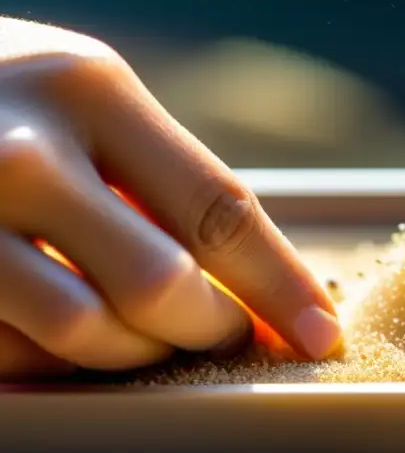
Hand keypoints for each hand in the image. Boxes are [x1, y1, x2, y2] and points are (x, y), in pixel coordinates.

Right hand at [0, 17, 340, 379]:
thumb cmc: (1, 97)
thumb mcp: (83, 101)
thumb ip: (160, 180)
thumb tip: (258, 287)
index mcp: (93, 91)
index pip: (220, 209)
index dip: (282, 287)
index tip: (324, 338)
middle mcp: (20, 151)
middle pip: (162, 286)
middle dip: (206, 329)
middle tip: (217, 335)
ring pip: (84, 334)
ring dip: (132, 353)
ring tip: (138, 333)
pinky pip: (11, 354)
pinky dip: (57, 361)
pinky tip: (61, 331)